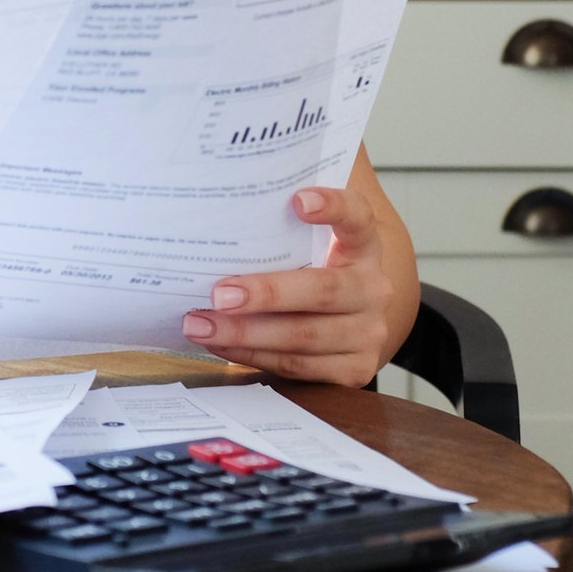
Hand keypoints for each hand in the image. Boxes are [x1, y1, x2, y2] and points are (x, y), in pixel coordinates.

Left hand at [180, 186, 394, 387]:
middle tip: (218, 295)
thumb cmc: (310, 274)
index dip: (333, 207)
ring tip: (200, 324)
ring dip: (245, 332)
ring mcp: (367, 333)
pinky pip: (296, 366)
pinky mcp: (354, 371)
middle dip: (266, 294)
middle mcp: (372, 289)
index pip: (357, 217)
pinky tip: (220, 344)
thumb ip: (278, 228)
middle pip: (322, 290)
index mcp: (363, 246)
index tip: (297, 200)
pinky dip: (253, 355)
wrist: (346, 325)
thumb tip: (212, 210)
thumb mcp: (307, 247)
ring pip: (303, 336)